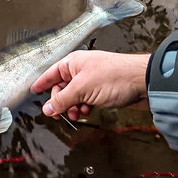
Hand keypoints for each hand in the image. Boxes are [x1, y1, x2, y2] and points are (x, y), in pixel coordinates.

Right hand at [31, 50, 149, 119]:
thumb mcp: (82, 89)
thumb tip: (47, 109)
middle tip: (61, 113)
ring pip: (74, 96)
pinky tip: (88, 111)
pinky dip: (84, 107)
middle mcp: (80, 70)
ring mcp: (91, 80)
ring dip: (73, 107)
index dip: (42, 84)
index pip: (51, 74)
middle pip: (61, 88)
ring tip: (77, 114)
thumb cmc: (114, 77)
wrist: (144, 81)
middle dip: (61, 102)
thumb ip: (62, 100)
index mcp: (72, 63)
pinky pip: (85, 100)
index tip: (33, 92)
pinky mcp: (101, 90)